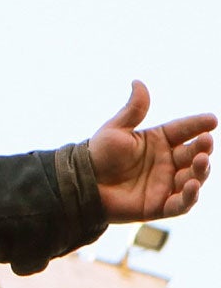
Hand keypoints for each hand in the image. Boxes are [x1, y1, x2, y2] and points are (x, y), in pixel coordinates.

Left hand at [89, 81, 212, 222]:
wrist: (81, 182)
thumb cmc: (98, 154)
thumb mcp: (116, 130)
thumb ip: (133, 110)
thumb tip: (138, 82)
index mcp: (159, 141)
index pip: (183, 130)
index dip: (197, 125)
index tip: (211, 120)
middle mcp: (167, 162)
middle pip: (193, 153)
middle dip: (203, 148)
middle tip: (207, 141)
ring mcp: (166, 184)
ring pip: (193, 177)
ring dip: (201, 170)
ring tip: (201, 160)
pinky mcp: (160, 205)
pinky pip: (181, 203)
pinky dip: (190, 196)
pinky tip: (193, 185)